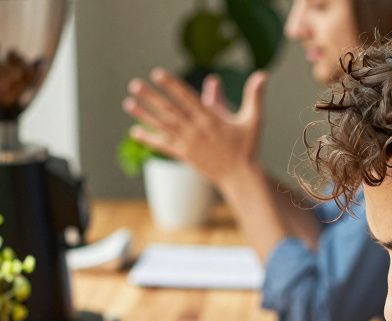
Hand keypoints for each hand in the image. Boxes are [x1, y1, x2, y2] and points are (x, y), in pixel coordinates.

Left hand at [122, 68, 267, 187]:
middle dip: (151, 97)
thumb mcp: (253, 119)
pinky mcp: (184, 155)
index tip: (157, 74)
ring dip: (144, 115)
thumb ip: (254, 96)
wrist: (240, 176)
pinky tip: (134, 131)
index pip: (186, 97)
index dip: (171, 85)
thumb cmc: (247, 146)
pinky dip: (149, 139)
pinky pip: (163, 145)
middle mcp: (196, 130)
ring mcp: (188, 143)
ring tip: (128, 103)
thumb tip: (263, 74)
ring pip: (163, 126)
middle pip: (169, 110)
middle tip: (134, 85)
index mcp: (210, 118)